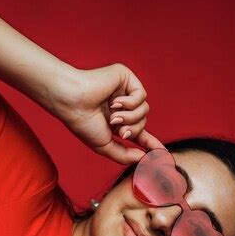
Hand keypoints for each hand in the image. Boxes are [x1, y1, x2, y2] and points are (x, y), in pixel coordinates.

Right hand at [49, 62, 164, 163]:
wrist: (72, 102)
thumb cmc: (83, 123)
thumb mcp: (104, 146)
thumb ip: (124, 155)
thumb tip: (143, 158)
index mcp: (116, 121)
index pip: (139, 134)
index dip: (150, 143)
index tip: (162, 154)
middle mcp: (121, 106)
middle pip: (143, 123)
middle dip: (133, 130)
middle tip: (117, 129)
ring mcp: (124, 91)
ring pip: (145, 110)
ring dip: (130, 117)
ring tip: (112, 115)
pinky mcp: (126, 77)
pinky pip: (141, 95)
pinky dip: (130, 103)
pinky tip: (115, 101)